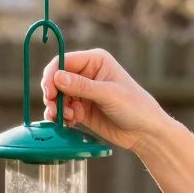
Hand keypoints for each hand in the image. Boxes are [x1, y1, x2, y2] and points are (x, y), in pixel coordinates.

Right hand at [40, 48, 170, 151]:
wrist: (144, 132)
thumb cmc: (134, 106)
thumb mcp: (108, 94)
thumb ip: (81, 86)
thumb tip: (57, 77)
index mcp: (95, 61)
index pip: (63, 61)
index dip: (52, 75)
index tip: (49, 93)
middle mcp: (86, 74)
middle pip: (56, 80)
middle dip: (52, 95)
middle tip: (55, 111)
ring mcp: (82, 92)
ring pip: (56, 97)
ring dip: (56, 108)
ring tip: (67, 118)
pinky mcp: (80, 109)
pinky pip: (61, 110)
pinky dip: (61, 118)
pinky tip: (71, 123)